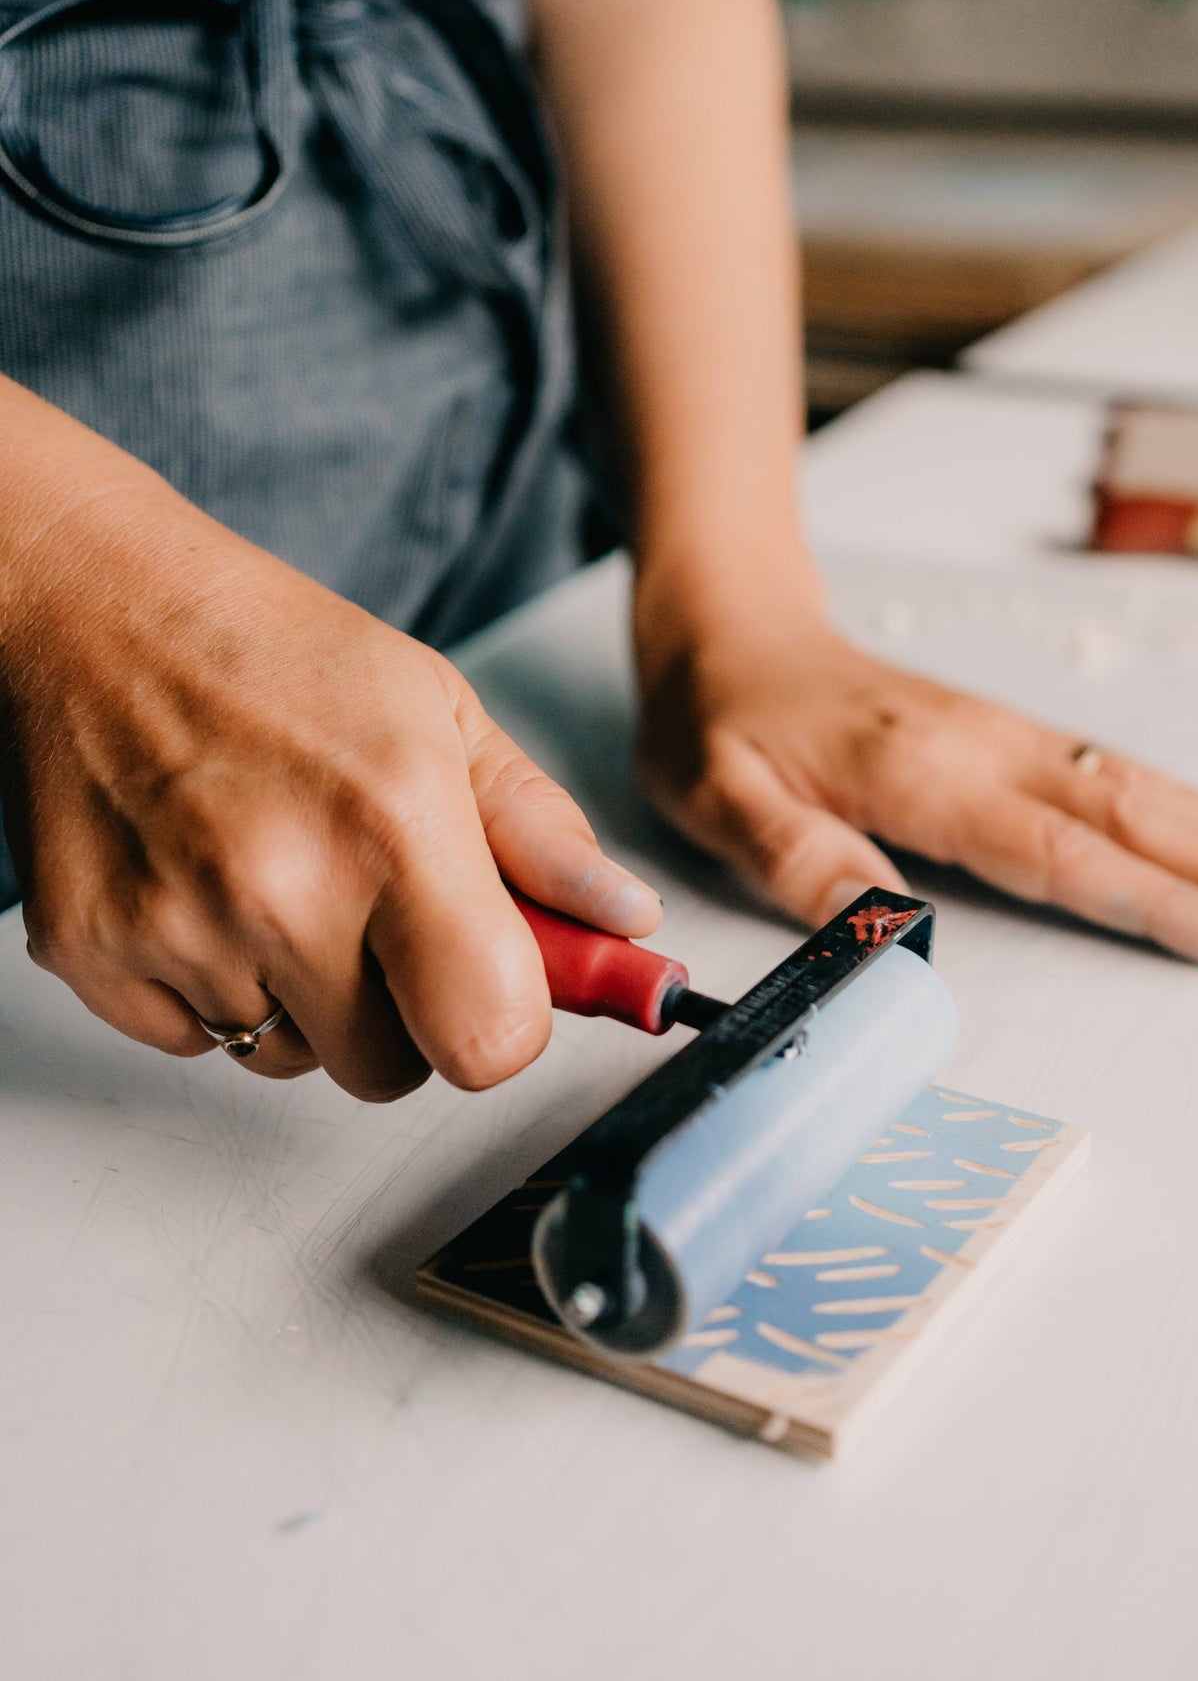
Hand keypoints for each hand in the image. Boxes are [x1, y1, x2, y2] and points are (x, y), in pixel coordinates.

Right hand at [1, 461, 659, 1099]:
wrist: (103, 608)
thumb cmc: (276, 653)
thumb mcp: (441, 714)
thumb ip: (542, 833)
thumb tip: (624, 921)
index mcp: (395, 825)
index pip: (490, 1039)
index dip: (504, 1023)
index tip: (495, 984)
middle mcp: (281, 888)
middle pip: (387, 1072)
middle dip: (400, 1014)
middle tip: (374, 912)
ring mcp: (175, 928)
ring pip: (286, 1060)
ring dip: (300, 1000)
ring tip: (278, 876)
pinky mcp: (90, 952)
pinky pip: (190, 1043)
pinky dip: (209, 989)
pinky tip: (205, 888)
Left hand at [636, 612, 1197, 967]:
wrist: (731, 626)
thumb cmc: (720, 721)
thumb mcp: (718, 798)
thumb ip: (800, 860)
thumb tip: (888, 929)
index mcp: (925, 774)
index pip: (1064, 852)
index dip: (1162, 901)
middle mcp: (987, 749)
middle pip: (1135, 818)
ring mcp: (1007, 737)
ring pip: (1143, 791)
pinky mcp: (1010, 735)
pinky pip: (1120, 773)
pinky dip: (1195, 806)